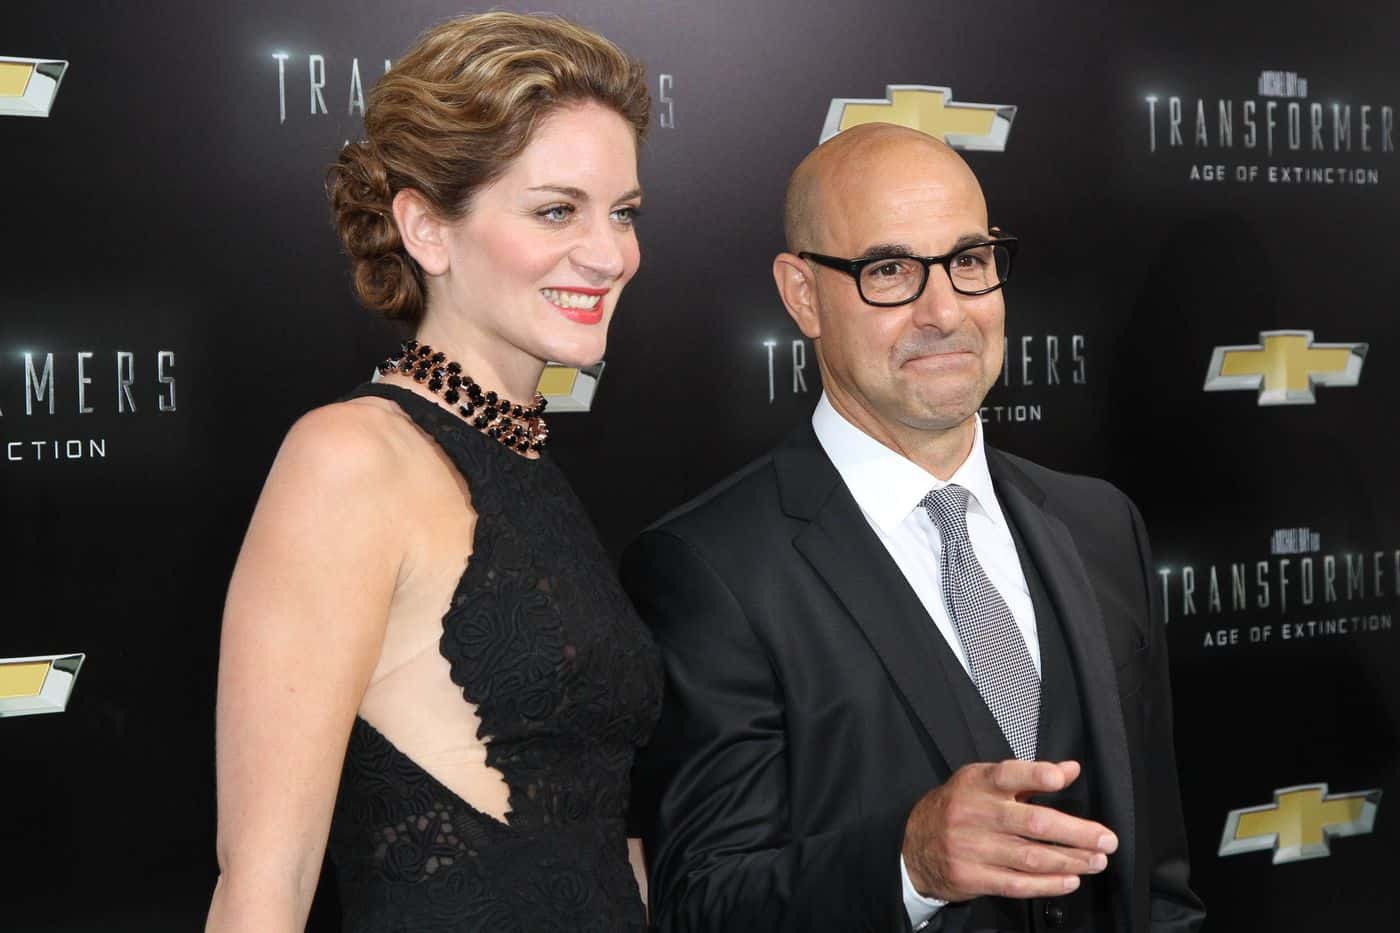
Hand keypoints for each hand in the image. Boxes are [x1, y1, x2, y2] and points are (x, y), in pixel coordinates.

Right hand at [902, 760, 1116, 902]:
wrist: (916, 845)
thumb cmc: (958, 808)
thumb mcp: (984, 782)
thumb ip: (1028, 777)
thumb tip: (1070, 769)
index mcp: (978, 783)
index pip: (1009, 775)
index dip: (1035, 776)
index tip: (1060, 778)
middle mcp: (975, 813)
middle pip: (1031, 822)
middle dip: (1075, 833)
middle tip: (1105, 839)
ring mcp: (972, 847)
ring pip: (1030, 857)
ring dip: (1070, 861)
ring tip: (1096, 861)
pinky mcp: (971, 876)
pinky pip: (1016, 884)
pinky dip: (1047, 885)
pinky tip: (1069, 880)